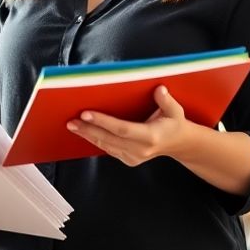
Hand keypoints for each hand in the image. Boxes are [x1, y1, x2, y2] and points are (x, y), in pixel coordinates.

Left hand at [68, 86, 187, 166]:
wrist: (177, 144)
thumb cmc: (174, 123)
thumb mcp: (175, 110)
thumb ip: (166, 100)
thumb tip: (159, 89)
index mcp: (151, 136)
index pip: (122, 129)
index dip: (103, 122)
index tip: (86, 114)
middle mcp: (141, 150)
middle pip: (109, 139)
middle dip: (88, 129)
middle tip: (71, 121)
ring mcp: (134, 157)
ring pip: (106, 146)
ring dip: (88, 135)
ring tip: (72, 126)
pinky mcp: (128, 160)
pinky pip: (108, 149)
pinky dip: (95, 140)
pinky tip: (84, 132)